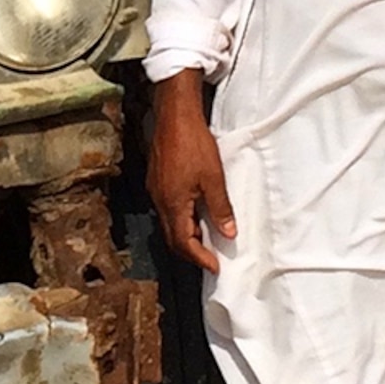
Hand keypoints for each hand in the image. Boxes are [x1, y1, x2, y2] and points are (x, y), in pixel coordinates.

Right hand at [147, 70, 234, 272]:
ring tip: (206, 240)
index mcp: (173, 204)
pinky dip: (181, 219)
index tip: (215, 268)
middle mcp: (160, 201)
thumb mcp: (213, 178)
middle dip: (191, 252)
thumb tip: (228, 234)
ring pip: (169, 223)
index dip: (200, 258)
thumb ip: (220, 209)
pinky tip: (195, 213)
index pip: (183, 243)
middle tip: (210, 259)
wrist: (174, 115)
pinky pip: (167, 209)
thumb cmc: (193, 144)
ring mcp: (156, 190)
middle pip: (172, 238)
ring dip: (186, 235)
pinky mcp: (157, 180)